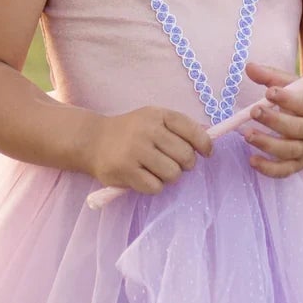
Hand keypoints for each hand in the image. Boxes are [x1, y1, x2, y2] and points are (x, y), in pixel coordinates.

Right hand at [87, 105, 212, 193]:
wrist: (92, 141)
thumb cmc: (130, 132)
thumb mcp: (153, 120)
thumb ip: (179, 128)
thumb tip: (209, 140)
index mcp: (158, 115)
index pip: (192, 130)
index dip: (204, 144)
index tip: (206, 153)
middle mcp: (147, 130)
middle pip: (185, 156)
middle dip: (185, 165)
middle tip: (175, 164)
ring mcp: (135, 150)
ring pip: (173, 174)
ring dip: (169, 177)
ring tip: (158, 171)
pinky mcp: (125, 170)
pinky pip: (155, 187)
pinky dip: (154, 186)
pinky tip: (144, 177)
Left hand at [240, 60, 302, 178]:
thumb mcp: (298, 88)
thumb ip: (273, 77)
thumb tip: (249, 67)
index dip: (287, 98)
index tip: (269, 91)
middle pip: (295, 128)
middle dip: (274, 120)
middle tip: (254, 111)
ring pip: (288, 151)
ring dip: (267, 144)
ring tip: (247, 135)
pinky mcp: (299, 165)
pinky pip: (284, 171)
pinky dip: (268, 169)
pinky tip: (252, 160)